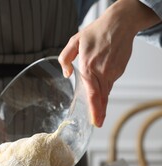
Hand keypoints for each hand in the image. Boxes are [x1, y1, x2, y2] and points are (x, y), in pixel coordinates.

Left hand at [59, 0, 159, 126]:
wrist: (119, 24)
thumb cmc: (96, 32)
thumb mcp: (74, 41)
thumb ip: (65, 59)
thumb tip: (66, 74)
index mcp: (88, 66)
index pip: (92, 93)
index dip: (95, 109)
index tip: (95, 121)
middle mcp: (101, 71)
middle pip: (102, 97)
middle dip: (100, 112)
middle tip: (98, 123)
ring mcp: (112, 72)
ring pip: (106, 91)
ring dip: (102, 102)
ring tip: (99, 113)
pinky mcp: (119, 70)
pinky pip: (110, 83)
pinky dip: (105, 89)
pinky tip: (101, 89)